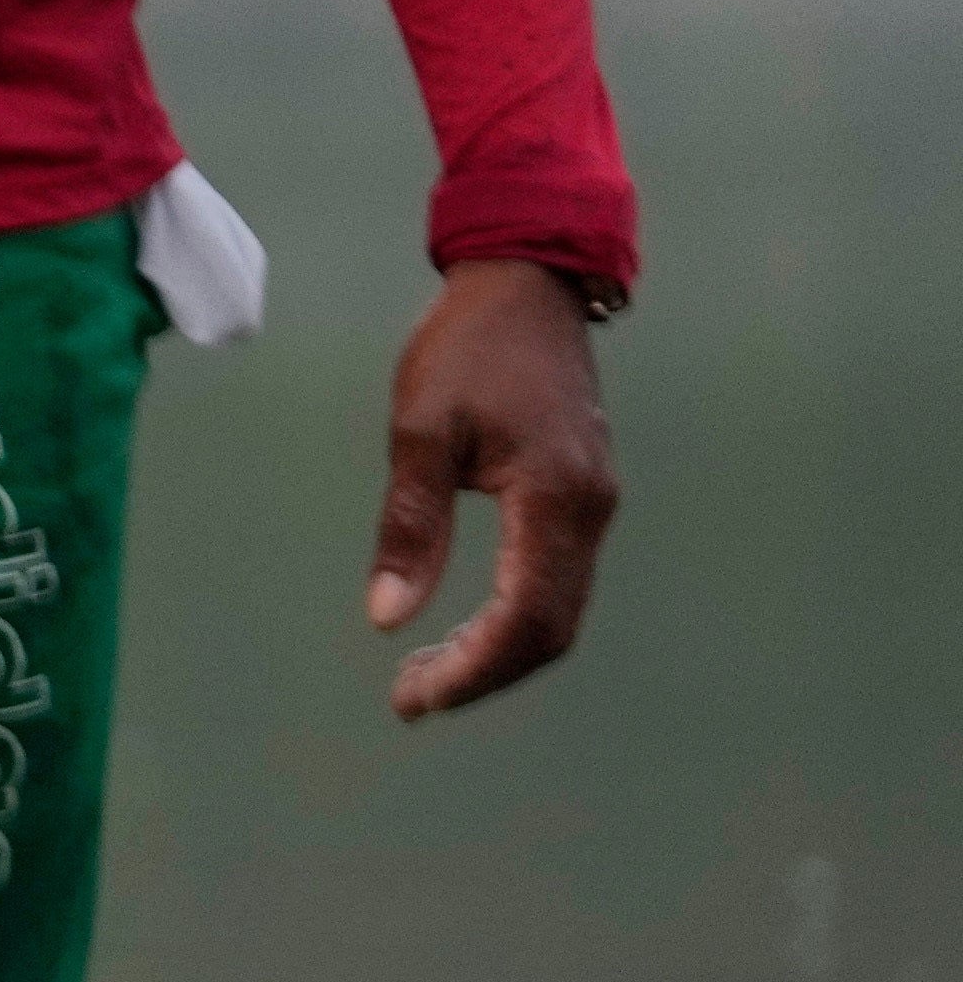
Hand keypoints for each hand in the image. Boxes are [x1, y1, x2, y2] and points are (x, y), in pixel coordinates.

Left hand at [366, 256, 616, 718]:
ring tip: (426, 673)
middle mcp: (589, 510)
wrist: (528, 285)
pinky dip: (514, 617)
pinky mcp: (583, 495)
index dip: (472, 670)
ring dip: (497, 652)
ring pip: (560, 610)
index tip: (412, 696)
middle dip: (483, 674)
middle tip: (410, 697)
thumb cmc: (467, 349)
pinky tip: (464, 628)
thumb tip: (388, 616)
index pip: (526, 619)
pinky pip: (558, 579)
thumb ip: (410, 525)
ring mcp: (593, 504)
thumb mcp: (421, 431)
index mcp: (554, 499)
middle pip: (551, 630)